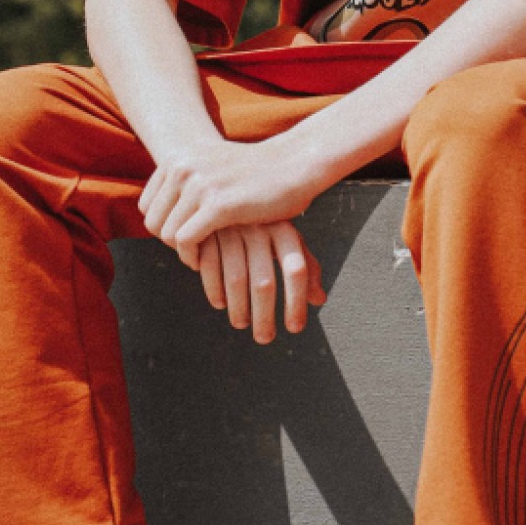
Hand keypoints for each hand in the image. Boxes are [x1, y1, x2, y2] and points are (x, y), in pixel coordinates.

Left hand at [139, 131, 331, 260]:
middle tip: (195, 249)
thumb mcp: (209, 166)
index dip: (163, 227)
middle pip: (154, 222)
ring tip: (202, 254)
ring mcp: (199, 184)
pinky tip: (205, 260)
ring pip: (167, 235)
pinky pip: (186, 241)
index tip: (185, 234)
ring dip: (183, 252)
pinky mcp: (218, 204)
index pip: (147, 206)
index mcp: (178, 158)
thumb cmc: (254, 173)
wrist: (293, 164)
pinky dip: (192, 257)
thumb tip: (150, 211)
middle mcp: (183, 167)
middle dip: (171, 242)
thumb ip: (182, 181)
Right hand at [194, 221, 327, 343]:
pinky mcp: (205, 232)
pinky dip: (214, 291)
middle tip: (265, 338)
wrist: (225, 186)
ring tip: (241, 323)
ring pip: (235, 280)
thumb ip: (305, 265)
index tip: (294, 328)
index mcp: (284, 228)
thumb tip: (320, 299)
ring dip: (238, 309)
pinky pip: (210, 269)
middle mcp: (259, 228)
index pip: (296, 270)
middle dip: (264, 317)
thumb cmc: (263, 219)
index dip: (296, 302)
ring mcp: (230, 229)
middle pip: (264, 283)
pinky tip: (219, 303)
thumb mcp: (286, 235)